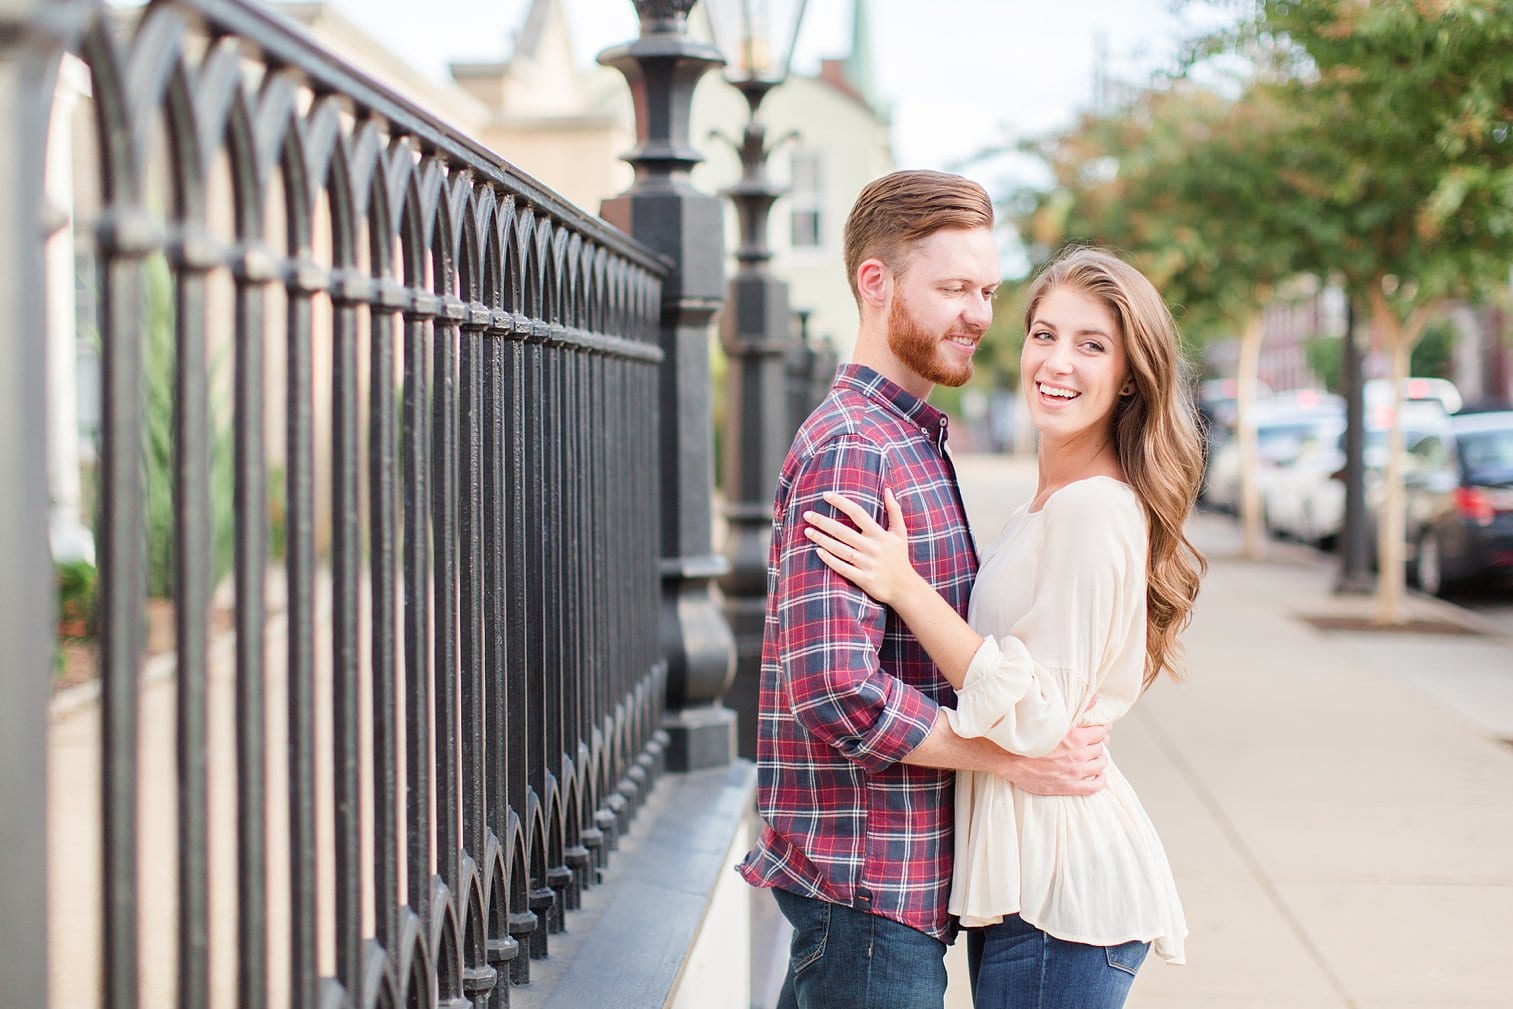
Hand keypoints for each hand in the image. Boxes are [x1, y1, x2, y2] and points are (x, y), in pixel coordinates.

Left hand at [804, 488, 918, 606]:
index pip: (857, 513)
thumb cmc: (899, 557)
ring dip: (822, 539)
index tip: (825, 495)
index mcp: (880, 535)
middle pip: (843, 531)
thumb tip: (888, 490)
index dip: (841, 503)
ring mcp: (867, 564)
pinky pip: (842, 568)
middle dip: (823, 522)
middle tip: (807, 515)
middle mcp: (872, 548)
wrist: (905, 588)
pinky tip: (818, 551)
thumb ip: (894, 510)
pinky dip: (830, 560)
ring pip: (840, 549)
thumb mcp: (900, 533)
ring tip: (807, 530)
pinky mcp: (863, 579)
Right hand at [1001, 695, 1109, 795]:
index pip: (1101, 733)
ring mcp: (1075, 771)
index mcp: (1076, 736)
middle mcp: (1079, 754)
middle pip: (1100, 749)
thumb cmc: (1028, 735)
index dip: (1099, 732)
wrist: (1009, 757)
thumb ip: (1078, 708)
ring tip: (1095, 759)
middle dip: (1098, 746)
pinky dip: (1100, 781)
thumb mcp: (1054, 717)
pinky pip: (1094, 786)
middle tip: (1092, 745)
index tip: (1095, 733)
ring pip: (1100, 765)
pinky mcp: (1069, 786)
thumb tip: (1095, 697)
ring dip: (1100, 761)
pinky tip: (1098, 776)